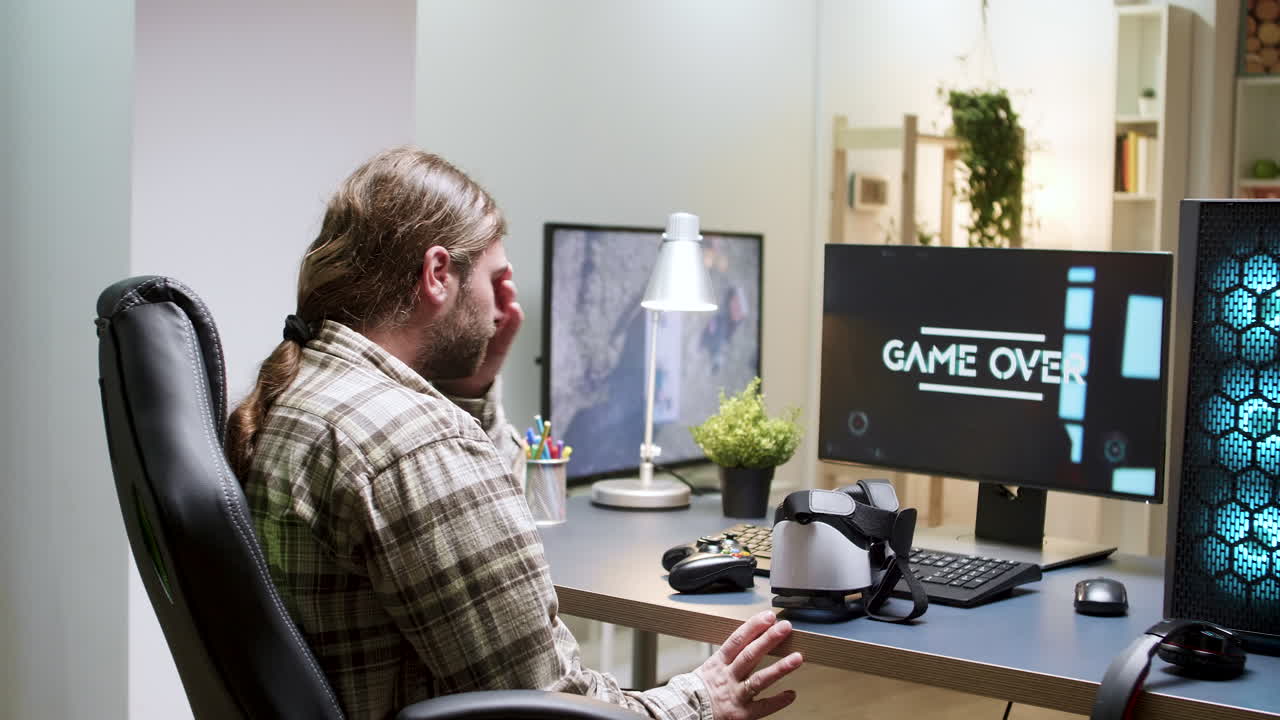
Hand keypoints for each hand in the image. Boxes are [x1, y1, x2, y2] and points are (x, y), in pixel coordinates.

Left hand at [436, 270, 523, 397]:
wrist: (453, 378)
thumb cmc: (442, 343)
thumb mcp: (440, 316)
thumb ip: (439, 297)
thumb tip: (429, 270)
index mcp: (471, 301)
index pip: (481, 280)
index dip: (486, 268)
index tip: (486, 257)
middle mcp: (486, 310)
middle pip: (498, 287)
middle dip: (502, 276)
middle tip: (503, 269)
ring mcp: (496, 324)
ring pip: (507, 303)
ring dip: (509, 293)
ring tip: (506, 286)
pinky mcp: (502, 341)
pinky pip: (511, 327)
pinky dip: (514, 317)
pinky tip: (513, 308)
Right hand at [695, 611, 802, 719]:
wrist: (686, 713)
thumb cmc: (698, 692)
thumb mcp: (708, 669)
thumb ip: (727, 657)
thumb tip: (749, 640)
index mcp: (718, 664)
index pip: (736, 641)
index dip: (753, 627)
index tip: (768, 617)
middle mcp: (727, 677)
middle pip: (749, 655)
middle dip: (768, 639)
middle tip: (785, 627)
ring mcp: (735, 695)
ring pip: (758, 680)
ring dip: (779, 668)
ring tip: (797, 658)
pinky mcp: (741, 714)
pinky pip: (762, 707)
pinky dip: (778, 701)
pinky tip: (791, 694)